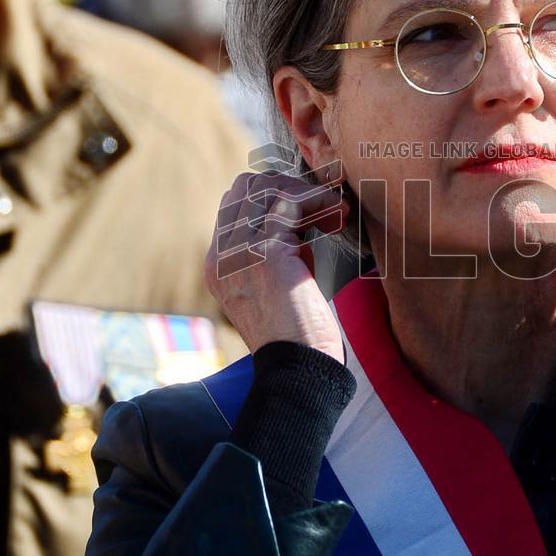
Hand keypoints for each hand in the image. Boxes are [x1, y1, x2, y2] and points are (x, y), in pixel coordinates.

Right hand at [204, 170, 349, 362]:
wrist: (300, 368)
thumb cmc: (298, 335)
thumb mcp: (275, 286)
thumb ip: (275, 253)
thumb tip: (299, 219)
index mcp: (218, 266)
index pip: (233, 203)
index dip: (272, 195)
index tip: (309, 210)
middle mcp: (220, 256)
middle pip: (245, 187)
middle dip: (287, 186)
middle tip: (322, 206)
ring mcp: (238, 252)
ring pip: (266, 188)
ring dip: (306, 192)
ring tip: (335, 211)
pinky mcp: (265, 252)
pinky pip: (289, 203)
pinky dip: (317, 201)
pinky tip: (338, 215)